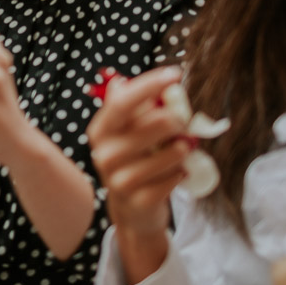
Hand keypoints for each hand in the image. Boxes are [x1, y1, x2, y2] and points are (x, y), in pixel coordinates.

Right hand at [86, 67, 188, 237]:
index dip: (149, 85)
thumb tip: (129, 80)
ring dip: (181, 150)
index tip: (175, 74)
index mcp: (101, 130)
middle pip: (149, 125)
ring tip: (183, 149)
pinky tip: (178, 172)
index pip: (123, 101)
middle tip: (184, 121)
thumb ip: (135, 108)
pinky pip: (170, 180)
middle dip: (174, 120)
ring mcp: (118, 180)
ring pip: (165, 156)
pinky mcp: (137, 201)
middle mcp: (104, 153)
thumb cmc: (135, 160)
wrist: (132, 210)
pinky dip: (180, 174)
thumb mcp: (129, 132)